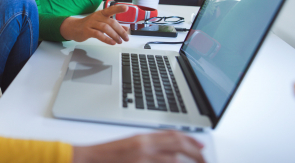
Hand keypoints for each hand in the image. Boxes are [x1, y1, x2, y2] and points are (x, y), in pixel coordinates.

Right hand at [60, 5, 129, 44]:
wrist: (74, 28)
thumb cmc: (89, 25)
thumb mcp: (102, 23)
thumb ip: (114, 26)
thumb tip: (126, 29)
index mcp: (101, 14)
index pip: (111, 9)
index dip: (118, 8)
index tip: (126, 8)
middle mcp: (97, 17)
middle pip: (111, 22)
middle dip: (120, 31)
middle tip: (126, 38)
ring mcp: (91, 23)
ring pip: (105, 28)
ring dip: (114, 35)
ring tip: (119, 41)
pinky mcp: (87, 31)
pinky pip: (98, 34)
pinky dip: (106, 39)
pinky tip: (112, 42)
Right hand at [72, 131, 205, 162]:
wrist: (89, 158)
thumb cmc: (108, 154)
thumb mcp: (130, 144)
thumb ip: (148, 144)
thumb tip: (168, 148)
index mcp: (142, 137)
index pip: (173, 134)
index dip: (190, 139)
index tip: (201, 145)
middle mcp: (144, 145)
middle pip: (178, 145)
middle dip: (195, 153)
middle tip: (205, 159)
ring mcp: (142, 158)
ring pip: (174, 159)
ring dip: (188, 162)